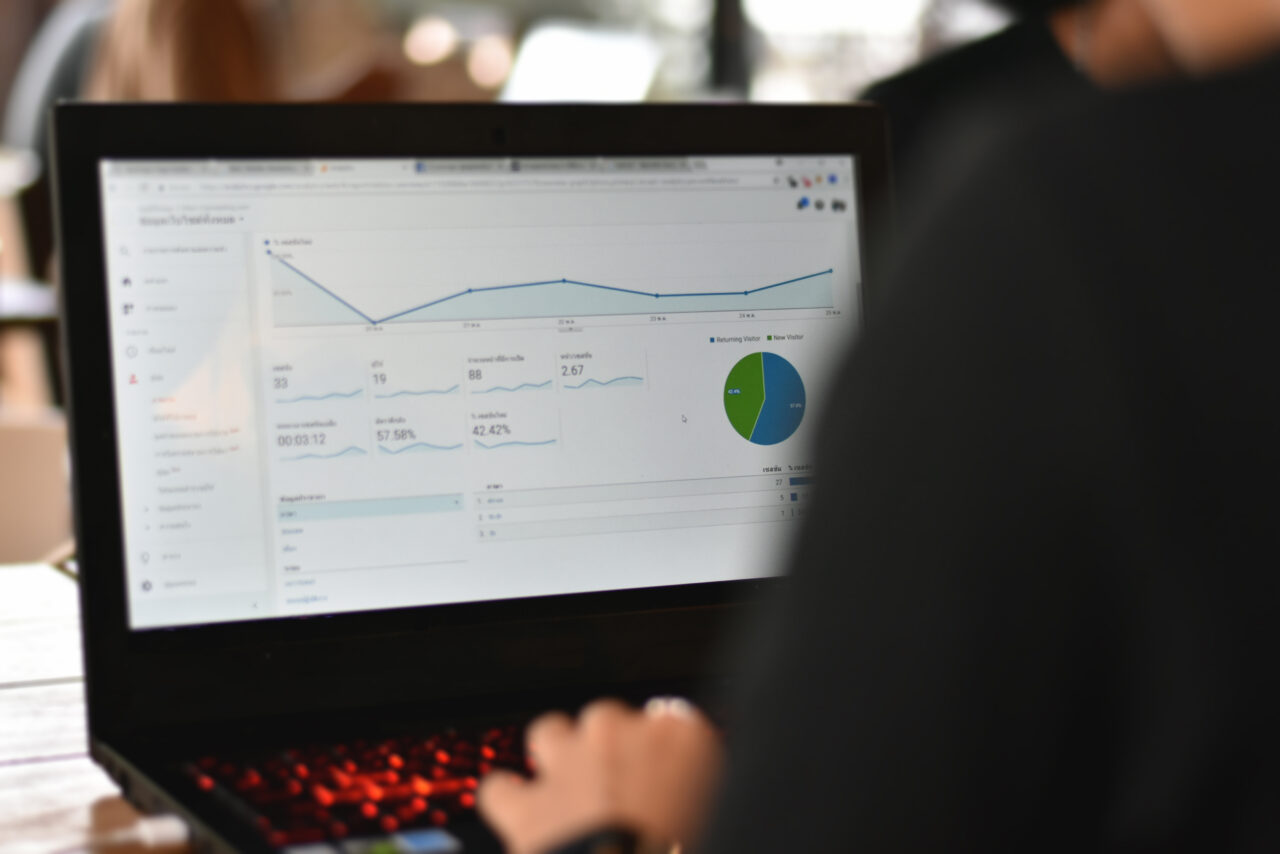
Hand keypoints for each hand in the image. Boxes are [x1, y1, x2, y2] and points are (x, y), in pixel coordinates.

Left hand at [478, 698, 724, 853]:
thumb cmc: (683, 848)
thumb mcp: (715, 808)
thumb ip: (695, 788)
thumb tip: (681, 793)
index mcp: (681, 738)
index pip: (672, 723)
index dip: (660, 754)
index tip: (661, 777)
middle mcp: (620, 734)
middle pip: (608, 720)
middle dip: (608, 751)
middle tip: (620, 795)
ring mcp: (568, 763)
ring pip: (551, 734)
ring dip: (555, 758)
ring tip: (566, 793)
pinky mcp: (528, 804)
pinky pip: (501, 788)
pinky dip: (508, 801)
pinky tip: (518, 815)